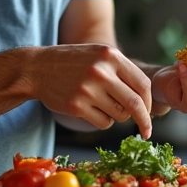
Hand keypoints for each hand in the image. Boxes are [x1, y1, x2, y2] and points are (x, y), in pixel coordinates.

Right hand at [32, 44, 153, 138]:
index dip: (149, 102)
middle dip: (144, 120)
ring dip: (116, 116)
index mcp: (110, 55)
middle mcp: (101, 71)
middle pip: (134, 104)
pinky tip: (90, 109)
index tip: (149, 112)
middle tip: (146, 131)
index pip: (142, 84)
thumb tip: (147, 100)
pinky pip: (103, 123)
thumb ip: (122, 71)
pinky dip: (102, 121)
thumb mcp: (98, 55)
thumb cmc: (73, 62)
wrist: (37, 68)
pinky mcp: (77, 106)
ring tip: (101, 104)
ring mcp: (88, 89)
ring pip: (119, 116)